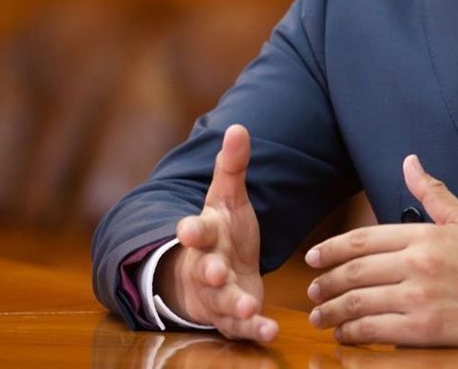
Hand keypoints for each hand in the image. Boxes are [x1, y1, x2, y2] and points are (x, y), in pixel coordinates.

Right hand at [159, 124, 276, 342]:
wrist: (213, 276)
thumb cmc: (222, 233)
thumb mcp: (227, 199)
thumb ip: (232, 166)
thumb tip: (238, 127)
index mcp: (204, 235)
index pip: (193, 231)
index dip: (191, 230)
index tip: (187, 229)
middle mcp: (207, 266)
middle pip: (204, 269)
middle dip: (209, 271)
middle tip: (216, 271)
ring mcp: (217, 295)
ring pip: (222, 301)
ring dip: (233, 304)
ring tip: (246, 306)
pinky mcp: (232, 318)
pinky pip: (241, 327)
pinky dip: (254, 329)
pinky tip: (270, 330)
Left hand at [305, 155, 457, 353]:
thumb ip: (433, 193)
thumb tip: (410, 161)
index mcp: (424, 236)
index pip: (363, 239)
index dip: (331, 249)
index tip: (313, 258)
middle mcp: (417, 265)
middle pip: (354, 272)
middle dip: (325, 283)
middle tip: (311, 292)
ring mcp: (418, 299)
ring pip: (358, 303)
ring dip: (331, 312)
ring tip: (319, 317)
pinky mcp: (423, 331)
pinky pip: (374, 330)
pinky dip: (352, 333)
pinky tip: (344, 334)